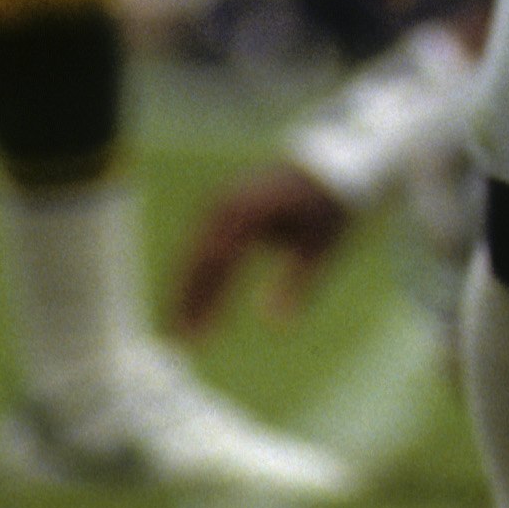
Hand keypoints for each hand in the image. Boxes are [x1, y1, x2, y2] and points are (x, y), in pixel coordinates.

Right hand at [171, 164, 353, 337]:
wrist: (329, 167)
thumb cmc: (327, 210)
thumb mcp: (322, 247)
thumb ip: (300, 284)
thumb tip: (277, 325)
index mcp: (252, 210)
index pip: (220, 260)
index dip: (206, 300)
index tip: (199, 337)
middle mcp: (230, 202)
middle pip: (199, 256)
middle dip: (187, 298)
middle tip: (179, 340)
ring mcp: (222, 200)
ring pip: (194, 250)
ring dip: (184, 288)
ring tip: (179, 328)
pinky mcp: (222, 205)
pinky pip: (201, 243)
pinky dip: (195, 273)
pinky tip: (191, 300)